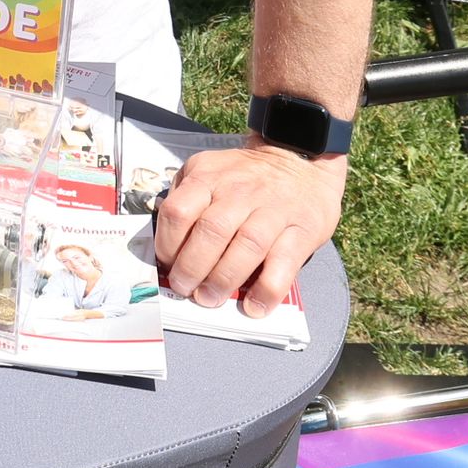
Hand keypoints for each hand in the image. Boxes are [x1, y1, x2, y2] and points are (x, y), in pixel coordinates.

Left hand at [152, 144, 344, 312]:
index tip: (167, 264)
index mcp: (210, 177)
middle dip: (192, 268)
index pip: (179, 211)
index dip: (168, 244)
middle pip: (211, 232)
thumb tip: (165, 236)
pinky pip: (283, 264)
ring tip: (210, 298)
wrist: (298, 162)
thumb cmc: (246, 176)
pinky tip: (254, 305)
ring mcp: (273, 211)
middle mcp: (240, 192)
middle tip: (185, 288)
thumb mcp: (209, 170)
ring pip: (246, 247)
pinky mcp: (302, 231)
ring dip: (224, 280)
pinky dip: (267, 289)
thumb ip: (185, 195)